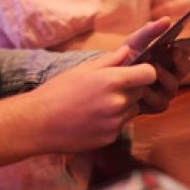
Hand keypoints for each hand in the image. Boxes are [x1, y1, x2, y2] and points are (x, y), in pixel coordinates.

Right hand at [33, 49, 159, 150]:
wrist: (40, 122)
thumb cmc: (59, 91)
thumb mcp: (83, 69)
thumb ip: (110, 60)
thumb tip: (128, 51)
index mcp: (112, 81)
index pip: (149, 74)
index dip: (145, 72)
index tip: (137, 72)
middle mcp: (118, 102)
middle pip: (141, 92)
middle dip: (131, 88)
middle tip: (110, 87)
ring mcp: (115, 122)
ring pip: (133, 109)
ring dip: (123, 105)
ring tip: (99, 103)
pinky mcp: (111, 138)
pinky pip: (121, 125)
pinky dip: (113, 120)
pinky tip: (93, 117)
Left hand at [120, 18, 189, 113]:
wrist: (110, 78)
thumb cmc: (128, 56)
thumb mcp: (135, 41)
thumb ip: (150, 30)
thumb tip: (167, 19)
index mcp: (174, 53)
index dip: (189, 45)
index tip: (180, 41)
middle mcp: (174, 72)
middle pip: (186, 67)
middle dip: (181, 59)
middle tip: (173, 51)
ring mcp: (168, 89)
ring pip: (174, 85)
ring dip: (164, 76)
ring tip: (154, 68)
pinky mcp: (158, 104)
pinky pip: (159, 100)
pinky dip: (149, 93)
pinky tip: (141, 87)